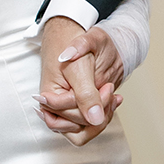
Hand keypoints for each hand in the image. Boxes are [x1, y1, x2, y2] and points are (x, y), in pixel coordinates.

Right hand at [37, 18, 123, 143]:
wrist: (72, 34)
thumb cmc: (70, 45)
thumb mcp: (80, 68)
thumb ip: (85, 95)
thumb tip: (95, 120)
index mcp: (49, 98)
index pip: (70, 118)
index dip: (90, 106)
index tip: (105, 86)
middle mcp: (55, 108)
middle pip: (78, 127)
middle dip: (98, 110)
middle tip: (108, 88)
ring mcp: (66, 109)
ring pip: (85, 129)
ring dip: (103, 115)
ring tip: (113, 96)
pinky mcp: (76, 107)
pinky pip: (90, 122)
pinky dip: (104, 112)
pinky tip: (114, 98)